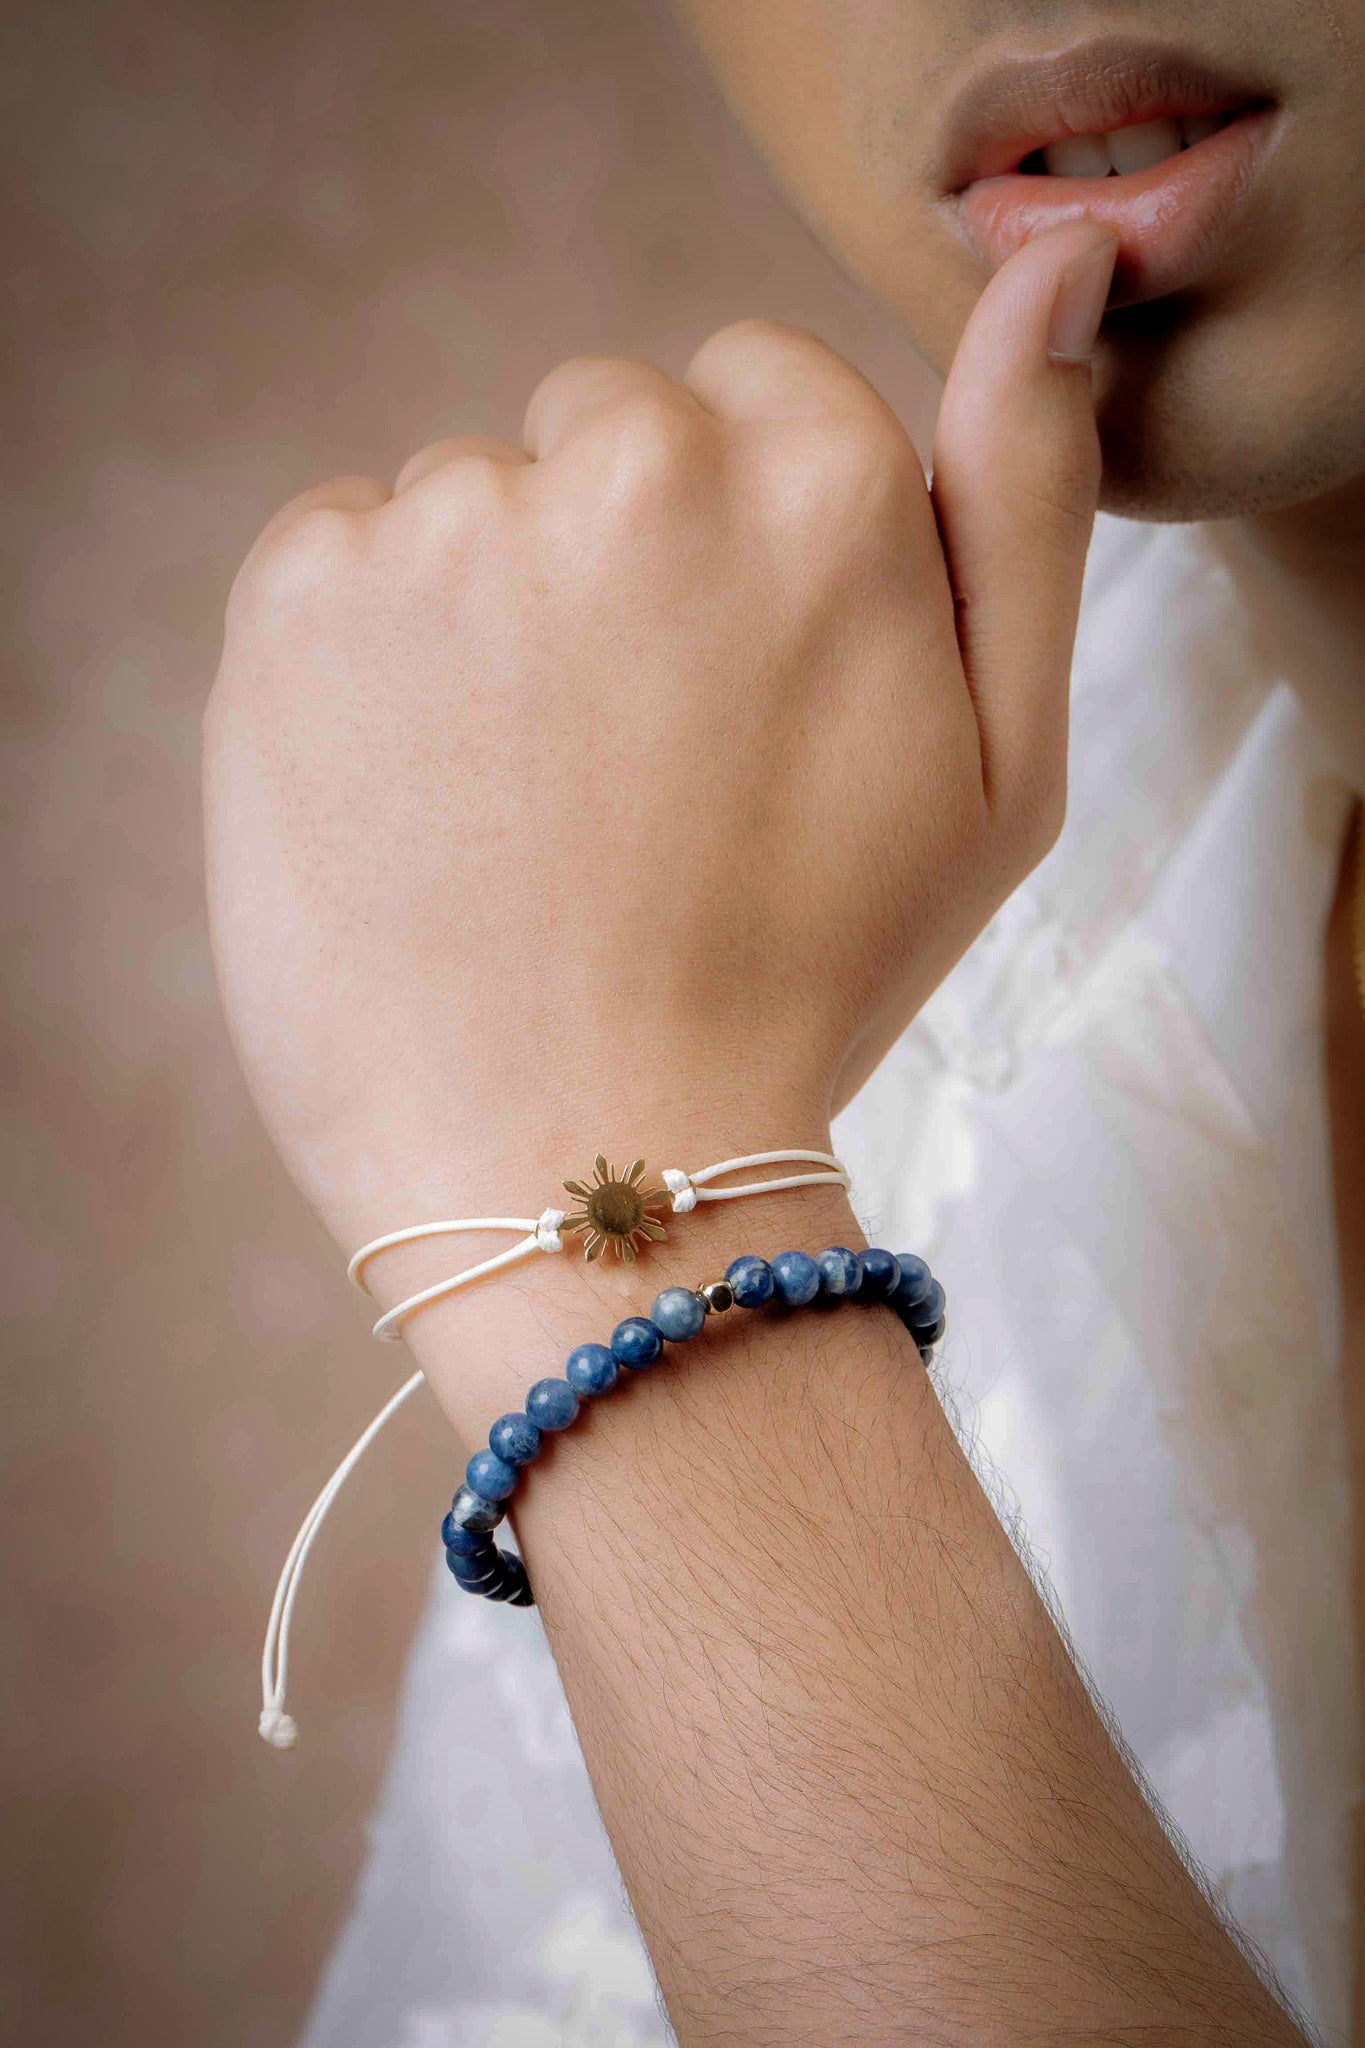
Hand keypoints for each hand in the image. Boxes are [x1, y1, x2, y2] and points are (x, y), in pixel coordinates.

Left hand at [204, 222, 1115, 1352]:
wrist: (583, 1157)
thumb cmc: (811, 975)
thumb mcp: (1002, 764)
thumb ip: (1028, 495)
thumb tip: (1058, 260)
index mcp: (825, 480)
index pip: (758, 392)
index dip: (745, 547)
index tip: (733, 689)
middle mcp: (640, 461)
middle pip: (606, 430)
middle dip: (617, 559)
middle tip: (628, 766)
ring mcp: (455, 521)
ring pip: (470, 501)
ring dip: (488, 614)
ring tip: (520, 807)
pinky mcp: (302, 593)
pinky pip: (339, 554)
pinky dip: (363, 654)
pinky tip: (415, 796)